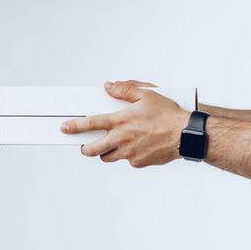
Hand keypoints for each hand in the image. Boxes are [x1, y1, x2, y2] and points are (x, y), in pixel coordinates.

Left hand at [60, 80, 190, 167]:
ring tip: (114, 144)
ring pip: (108, 157)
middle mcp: (122, 139)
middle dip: (85, 148)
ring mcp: (129, 154)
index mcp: (122, 121)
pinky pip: (127, 160)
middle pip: (93, 150)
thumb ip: (125, 90)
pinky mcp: (138, 163)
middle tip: (85, 145)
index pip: (91, 124)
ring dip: (107, 152)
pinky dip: (128, 155)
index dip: (75, 126)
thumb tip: (108, 86)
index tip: (64, 128)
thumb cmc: (168, 114)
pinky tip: (139, 146)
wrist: (186, 135)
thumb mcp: (147, 95)